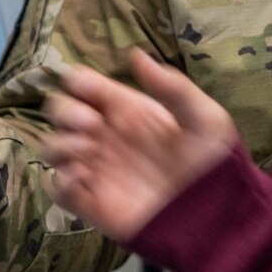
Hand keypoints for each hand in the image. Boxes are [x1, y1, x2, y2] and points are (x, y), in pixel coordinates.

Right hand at [42, 51, 237, 241]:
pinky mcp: (92, 203)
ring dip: (60, 144)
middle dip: (65, 111)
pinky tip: (82, 180)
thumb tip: (136, 55)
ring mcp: (97, 170)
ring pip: (54, 148)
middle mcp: (106, 137)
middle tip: (90, 123)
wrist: (217, 216)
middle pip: (61, 112)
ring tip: (88, 151)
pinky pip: (58, 189)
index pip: (87, 87)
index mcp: (128, 110)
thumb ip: (172, 87)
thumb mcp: (204, 119)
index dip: (77, 81)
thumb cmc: (214, 163)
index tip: (83, 86)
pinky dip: (60, 182)